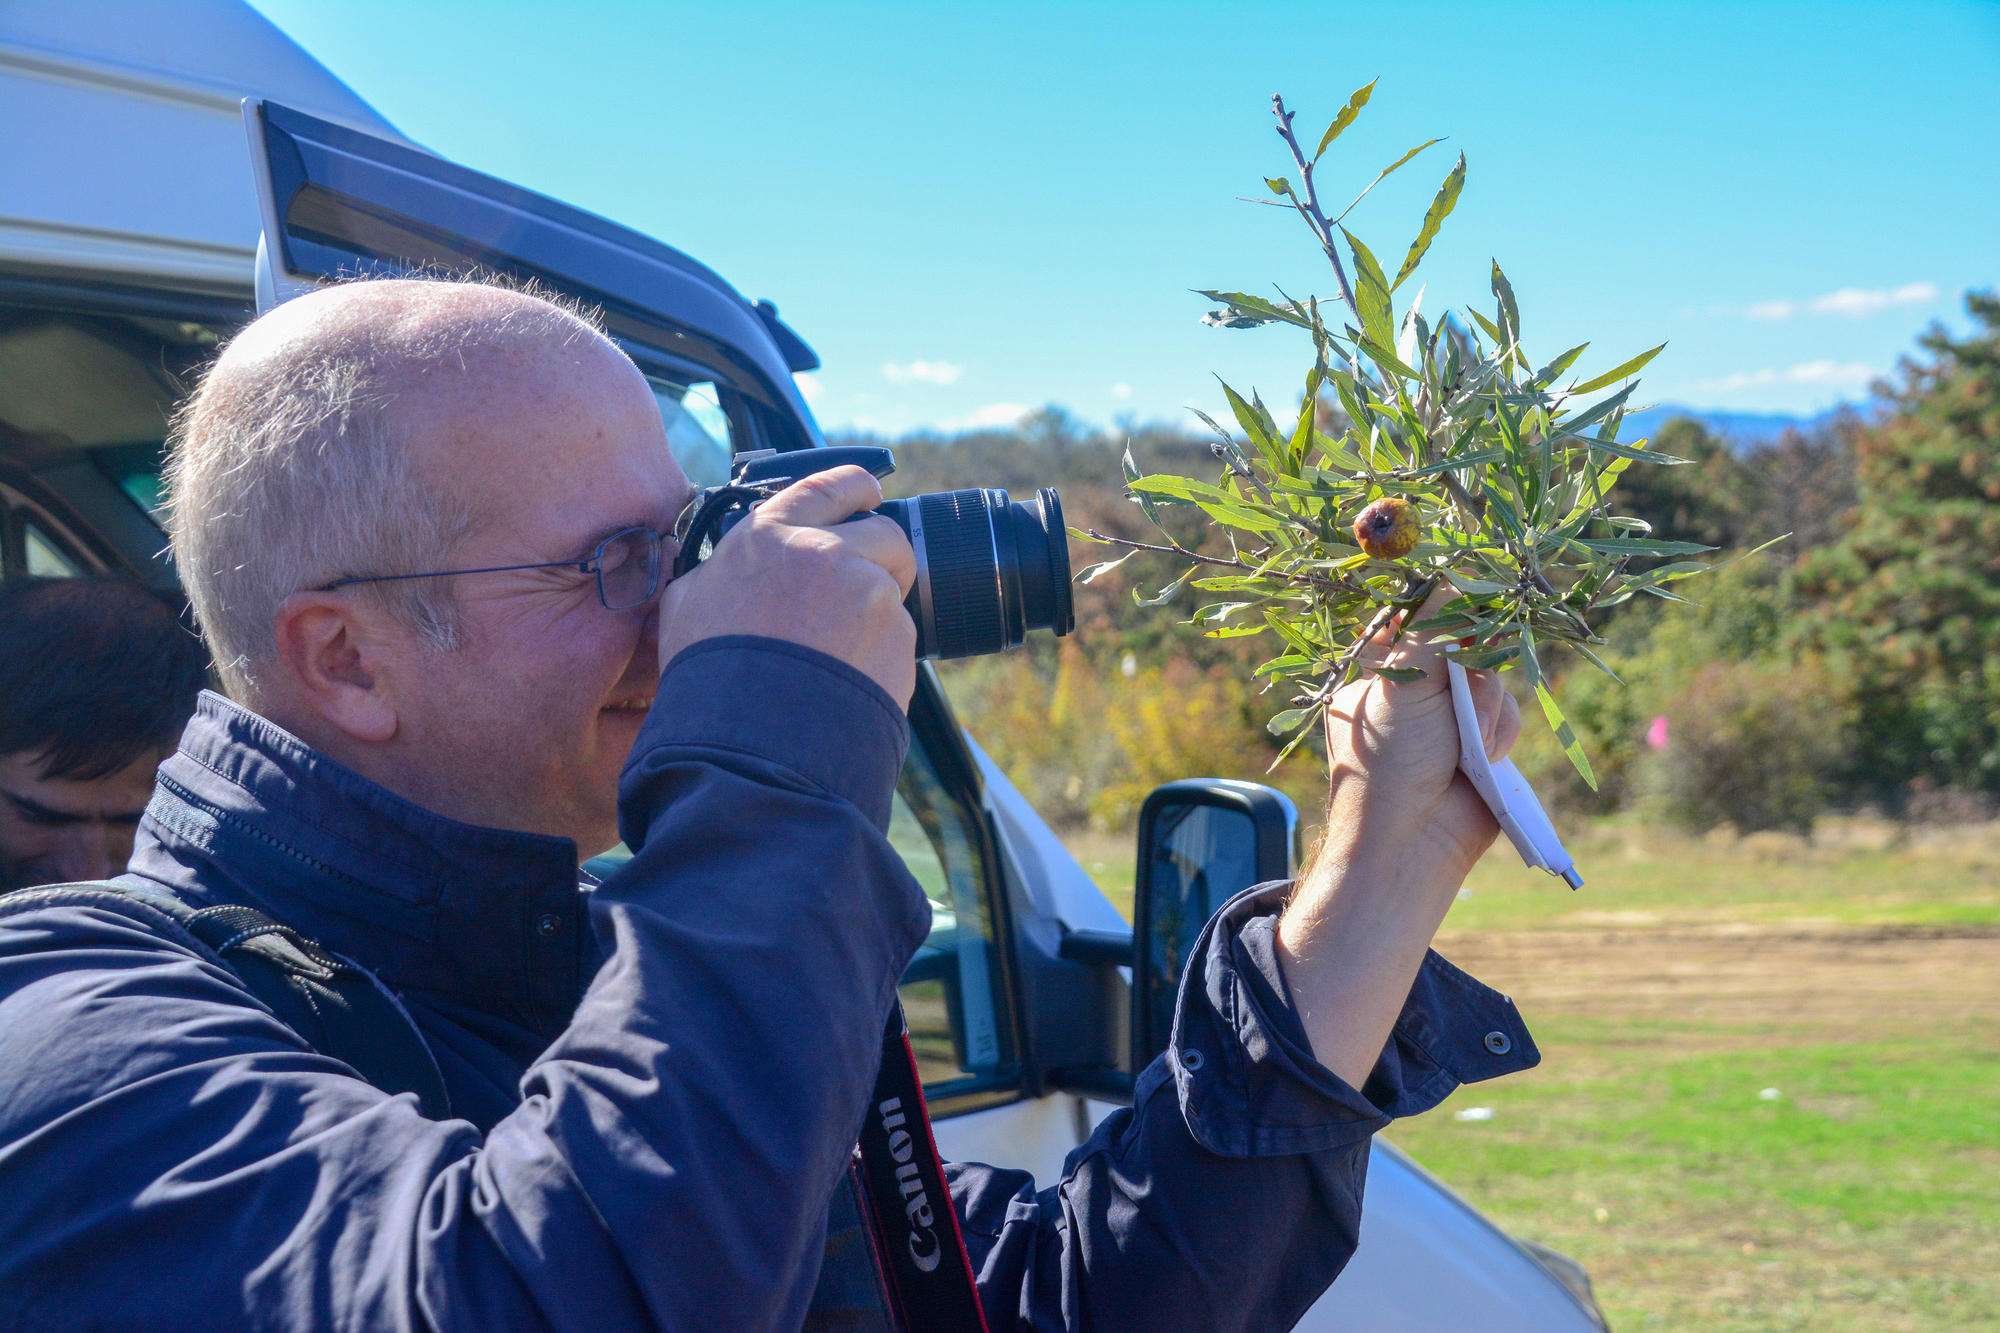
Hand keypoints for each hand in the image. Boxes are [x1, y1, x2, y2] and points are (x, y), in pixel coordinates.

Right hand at [656, 466, 918, 706]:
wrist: (751, 742)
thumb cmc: (709, 679)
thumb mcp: (686, 608)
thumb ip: (714, 573)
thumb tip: (717, 570)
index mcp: (769, 536)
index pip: (827, 485)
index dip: (854, 486)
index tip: (867, 492)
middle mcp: (823, 551)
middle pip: (883, 533)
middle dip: (882, 556)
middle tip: (864, 591)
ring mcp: (866, 590)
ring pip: (894, 587)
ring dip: (877, 612)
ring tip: (840, 653)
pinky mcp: (897, 634)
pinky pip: (901, 635)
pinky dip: (883, 654)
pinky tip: (848, 679)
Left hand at [1320, 589, 1522, 889]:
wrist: (1412, 842)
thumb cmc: (1389, 764)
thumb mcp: (1403, 688)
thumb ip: (1432, 633)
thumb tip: (1453, 579)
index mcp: (1379, 676)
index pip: (1416, 624)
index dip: (1444, 616)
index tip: (1467, 606)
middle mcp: (1415, 693)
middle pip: (1464, 647)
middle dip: (1470, 671)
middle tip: (1460, 694)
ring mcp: (1449, 720)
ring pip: (1491, 680)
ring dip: (1487, 708)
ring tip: (1472, 746)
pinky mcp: (1482, 744)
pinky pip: (1506, 714)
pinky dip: (1500, 732)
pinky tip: (1486, 760)